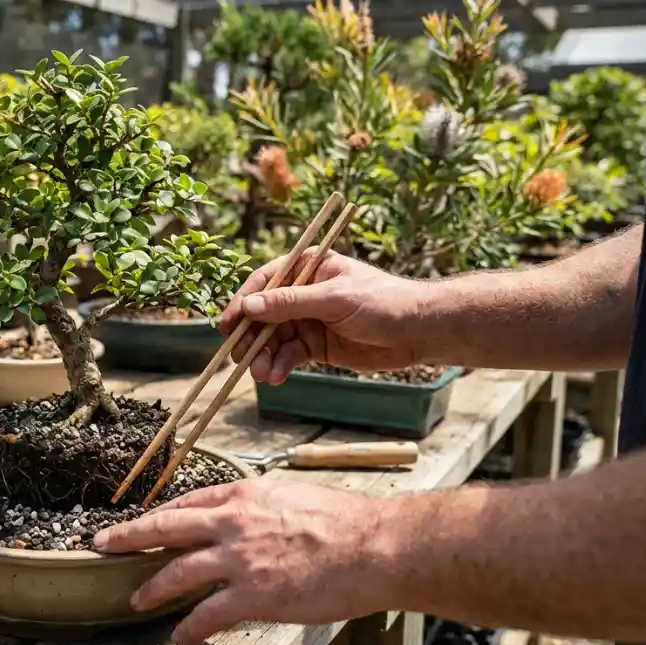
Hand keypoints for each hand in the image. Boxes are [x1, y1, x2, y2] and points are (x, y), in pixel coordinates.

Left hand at [93, 478, 392, 644]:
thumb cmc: (347, 522)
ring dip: (152, 588)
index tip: (143, 520)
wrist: (375, 546)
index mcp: (245, 495)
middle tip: (103, 543)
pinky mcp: (253, 595)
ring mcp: (240, 559)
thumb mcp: (295, 497)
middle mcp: (234, 522)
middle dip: (128, 536)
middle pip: (165, 526)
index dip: (161, 513)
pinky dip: (189, 627)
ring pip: (177, 572)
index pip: (190, 502)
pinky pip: (208, 613)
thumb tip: (254, 520)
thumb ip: (264, 508)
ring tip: (136, 599)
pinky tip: (180, 637)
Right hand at [219, 247, 428, 383]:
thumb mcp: (334, 299)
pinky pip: (289, 355)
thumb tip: (249, 308)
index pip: (264, 283)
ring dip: (263, 356)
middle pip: (263, 314)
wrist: (418, 331)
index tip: (227, 325)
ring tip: (261, 374)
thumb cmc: (382, 302)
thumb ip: (290, 303)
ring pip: (273, 338)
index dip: (243, 303)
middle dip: (250, 337)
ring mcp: (308, 319)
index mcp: (306, 267)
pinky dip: (280, 365)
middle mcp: (302, 292)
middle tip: (239, 358)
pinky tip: (276, 376)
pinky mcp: (316, 345)